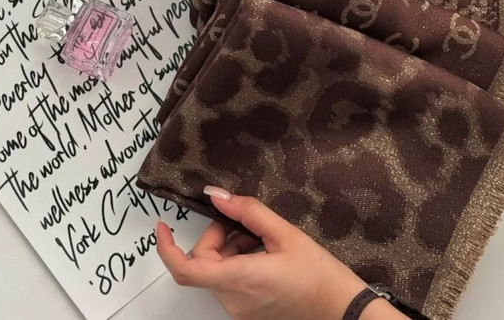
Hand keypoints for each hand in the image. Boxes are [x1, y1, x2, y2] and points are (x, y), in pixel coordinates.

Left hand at [156, 186, 403, 319]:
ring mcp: (239, 310)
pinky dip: (238, 261)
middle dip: (217, 236)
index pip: (186, 269)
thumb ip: (247, 212)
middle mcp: (233, 300)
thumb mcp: (285, 233)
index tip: (162, 226)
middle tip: (245, 222)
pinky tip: (265, 253)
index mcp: (240, 279)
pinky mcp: (247, 312)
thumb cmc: (318, 273)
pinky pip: (229, 282)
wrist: (341, 310)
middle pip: (204, 263)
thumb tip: (215, 195)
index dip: (166, 248)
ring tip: (263, 239)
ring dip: (230, 248)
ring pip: (216, 271)